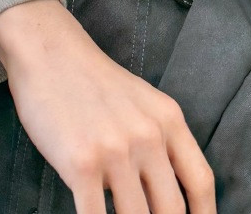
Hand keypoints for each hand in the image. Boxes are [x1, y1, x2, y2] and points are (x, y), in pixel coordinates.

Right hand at [0, 1, 215, 213]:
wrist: (49, 53)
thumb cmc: (93, 82)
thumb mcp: (143, 101)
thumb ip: (161, 140)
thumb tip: (172, 192)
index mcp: (168, 120)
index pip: (201, 181)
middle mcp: (148, 137)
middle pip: (172, 210)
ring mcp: (116, 152)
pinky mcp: (81, 164)